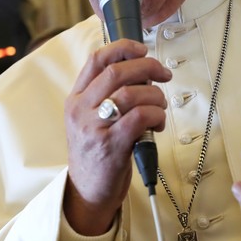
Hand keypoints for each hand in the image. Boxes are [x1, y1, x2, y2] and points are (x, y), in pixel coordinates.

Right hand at [63, 39, 171, 235]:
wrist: (87, 192)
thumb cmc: (96, 153)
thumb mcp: (90, 118)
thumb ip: (108, 94)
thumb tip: (144, 73)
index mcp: (76, 98)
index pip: (97, 59)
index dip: (123, 48)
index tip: (143, 49)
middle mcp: (81, 110)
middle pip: (117, 71)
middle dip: (148, 66)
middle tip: (163, 74)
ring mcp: (94, 127)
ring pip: (132, 93)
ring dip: (156, 95)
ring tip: (160, 107)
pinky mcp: (111, 145)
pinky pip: (140, 117)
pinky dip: (156, 115)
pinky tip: (158, 123)